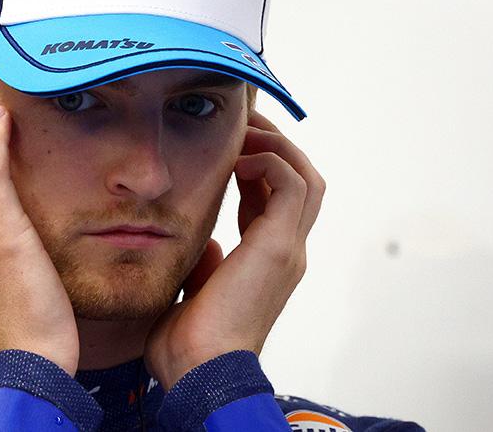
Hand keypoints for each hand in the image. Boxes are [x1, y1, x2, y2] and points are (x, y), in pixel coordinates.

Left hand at [144, 109, 324, 388]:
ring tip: (243, 132)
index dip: (253, 166)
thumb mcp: (195, 290)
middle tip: (240, 123)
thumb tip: (205, 243)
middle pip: (300, 181)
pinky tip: (237, 159)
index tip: (226, 145)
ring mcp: (288, 249)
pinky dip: (269, 161)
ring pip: (306, 176)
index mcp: (266, 261)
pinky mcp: (280, 246)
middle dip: (272, 145)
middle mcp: (285, 252)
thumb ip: (205, 262)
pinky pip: (291, 184)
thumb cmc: (187, 343)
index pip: (273, 199)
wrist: (198, 370)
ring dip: (275, 146)